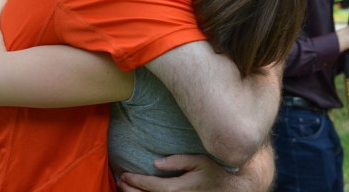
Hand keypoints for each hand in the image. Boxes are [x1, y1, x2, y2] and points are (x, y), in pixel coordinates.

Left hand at [117, 155, 232, 191]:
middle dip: (129, 189)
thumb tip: (156, 163)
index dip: (134, 180)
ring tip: (124, 189)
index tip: (124, 174)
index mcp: (175, 188)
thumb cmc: (212, 174)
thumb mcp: (198, 161)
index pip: (148, 185)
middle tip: (120, 181)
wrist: (228, 190)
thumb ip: (176, 161)